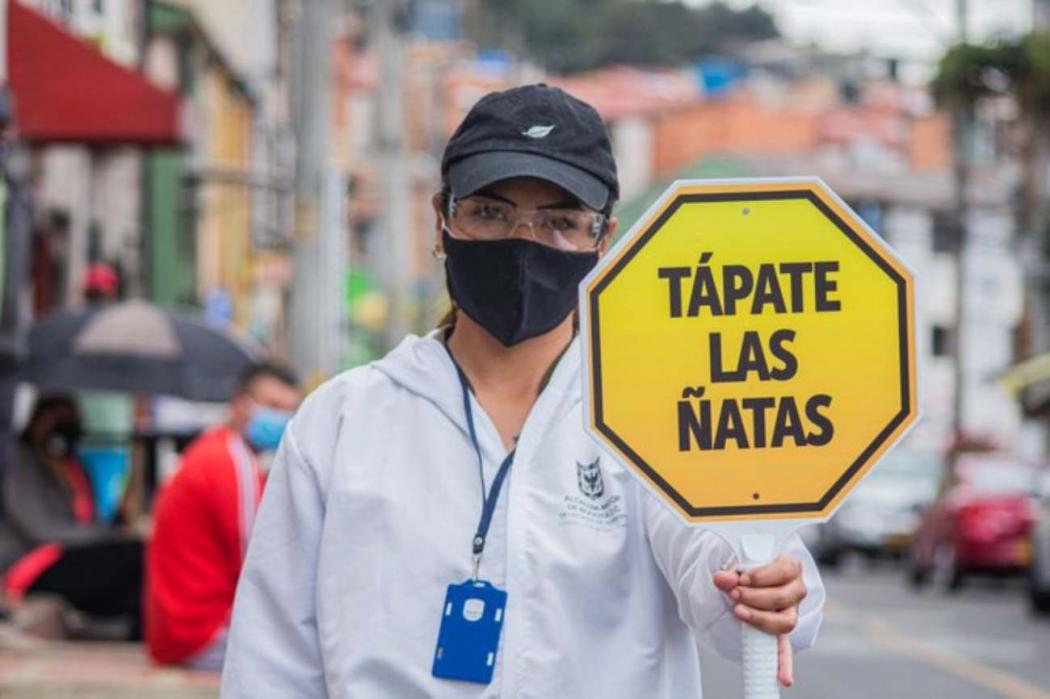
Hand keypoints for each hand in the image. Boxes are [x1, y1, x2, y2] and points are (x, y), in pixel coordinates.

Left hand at [713, 555, 806, 686]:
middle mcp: (795, 590)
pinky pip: (785, 649)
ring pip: (786, 621)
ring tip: (738, 612)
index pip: (786, 570)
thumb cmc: (744, 570)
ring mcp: (790, 613)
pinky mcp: (778, 631)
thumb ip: (730, 573)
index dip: (763, 576)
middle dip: (756, 596)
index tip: (742, 579)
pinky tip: (784, 679)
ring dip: (760, 618)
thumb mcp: (738, 567)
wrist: (740, 583)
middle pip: (784, 597)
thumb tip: (722, 579)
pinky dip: (784, 664)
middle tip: (733, 595)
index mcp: (790, 567)